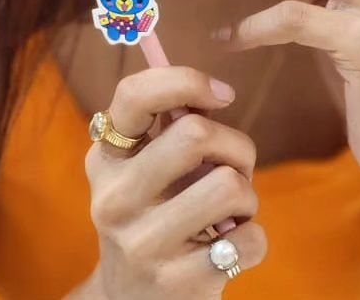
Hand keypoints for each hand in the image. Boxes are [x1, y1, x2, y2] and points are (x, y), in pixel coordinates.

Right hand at [85, 66, 266, 298]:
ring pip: (230, 185)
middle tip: (233, 167)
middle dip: (235, 145)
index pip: (134, 95)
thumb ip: (170, 128)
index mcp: (106, 159)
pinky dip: (252, 238)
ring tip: (230, 211)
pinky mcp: (178, 283)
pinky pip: (249, 238)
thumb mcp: (143, 169)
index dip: (186, 80)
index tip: (222, 93)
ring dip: (247, 194)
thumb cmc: (154, 214)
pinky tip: (228, 246)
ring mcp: (144, 244)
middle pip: (195, 134)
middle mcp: (115, 199)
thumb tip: (214, 93)